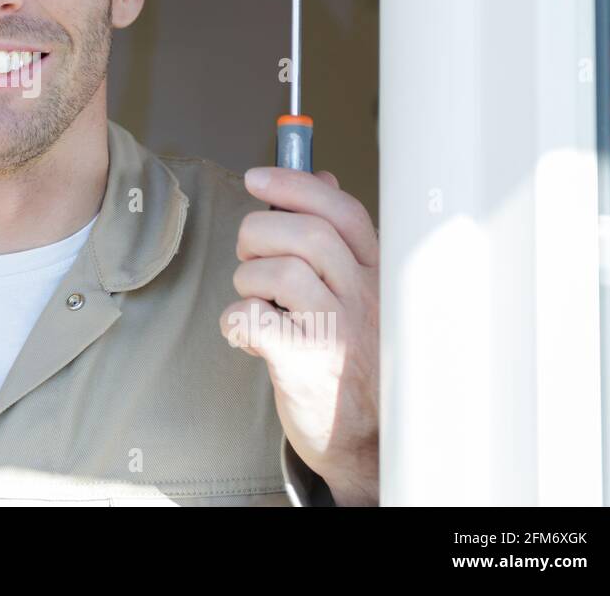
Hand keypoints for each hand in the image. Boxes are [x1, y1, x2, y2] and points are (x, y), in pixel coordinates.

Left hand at [218, 166, 379, 505]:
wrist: (365, 436)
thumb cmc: (349, 353)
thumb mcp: (356, 289)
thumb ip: (338, 235)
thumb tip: (320, 173)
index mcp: (375, 274)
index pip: (343, 212)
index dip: (295, 185)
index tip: (256, 177)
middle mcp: (362, 298)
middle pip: (307, 235)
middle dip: (259, 233)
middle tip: (248, 256)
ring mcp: (337, 332)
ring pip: (277, 273)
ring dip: (247, 280)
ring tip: (256, 302)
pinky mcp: (304, 365)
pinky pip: (251, 319)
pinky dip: (234, 320)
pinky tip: (246, 334)